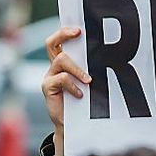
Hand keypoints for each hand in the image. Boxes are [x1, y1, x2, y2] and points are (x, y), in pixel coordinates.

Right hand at [42, 27, 90, 155]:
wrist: (72, 126)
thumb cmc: (82, 103)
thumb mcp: (87, 83)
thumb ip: (89, 70)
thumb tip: (108, 56)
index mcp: (63, 63)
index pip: (59, 40)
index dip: (65, 31)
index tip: (79, 29)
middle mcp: (54, 67)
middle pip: (52, 43)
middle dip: (64, 34)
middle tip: (78, 33)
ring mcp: (49, 77)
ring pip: (61, 60)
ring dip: (77, 68)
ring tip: (89, 80)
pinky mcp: (48, 88)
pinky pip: (61, 79)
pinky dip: (73, 85)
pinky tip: (80, 94)